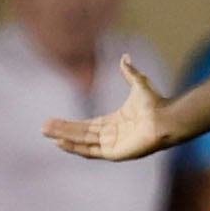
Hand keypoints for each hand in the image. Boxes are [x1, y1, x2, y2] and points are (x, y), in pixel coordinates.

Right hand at [44, 56, 172, 161]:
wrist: (166, 117)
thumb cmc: (156, 103)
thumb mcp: (138, 83)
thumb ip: (129, 72)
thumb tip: (125, 57)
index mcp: (114, 122)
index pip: (87, 126)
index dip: (70, 125)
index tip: (53, 121)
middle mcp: (112, 135)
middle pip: (81, 134)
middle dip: (62, 130)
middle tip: (43, 128)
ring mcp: (113, 145)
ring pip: (82, 142)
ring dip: (65, 138)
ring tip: (47, 134)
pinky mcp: (115, 153)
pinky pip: (91, 151)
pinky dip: (76, 147)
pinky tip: (61, 143)